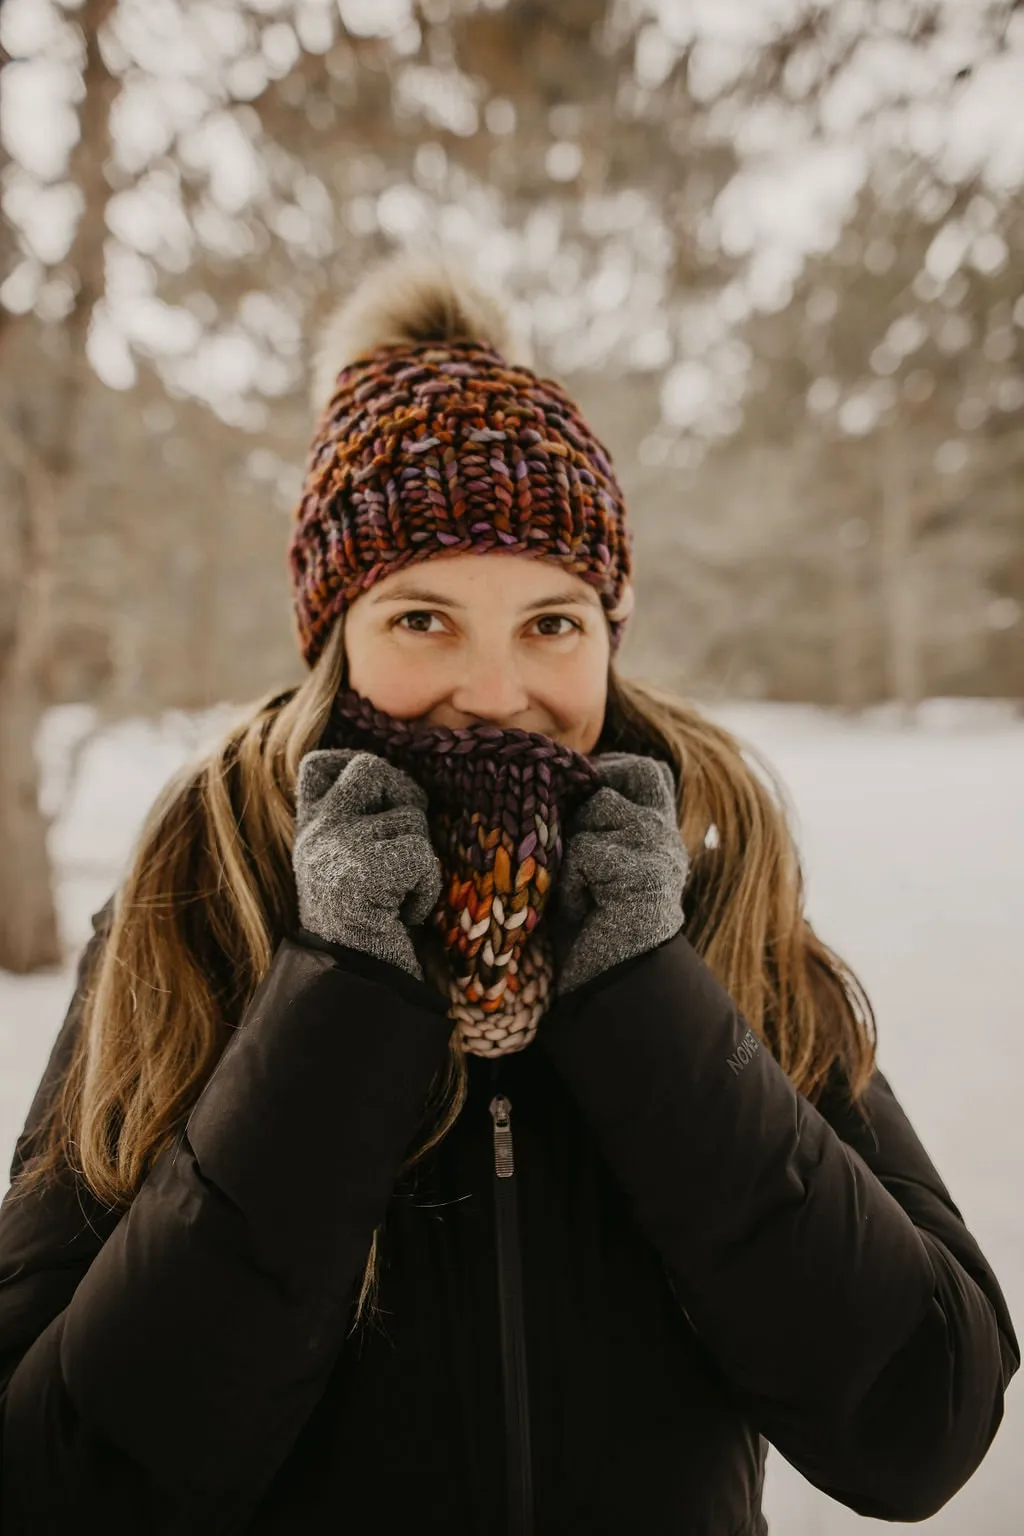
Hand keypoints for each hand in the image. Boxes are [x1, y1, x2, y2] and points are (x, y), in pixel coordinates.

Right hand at [292, 750, 442, 980]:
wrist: (351, 988)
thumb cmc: (365, 928)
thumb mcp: (348, 867)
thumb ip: (356, 825)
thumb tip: (399, 783)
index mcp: (310, 830)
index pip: (319, 765)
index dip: (355, 764)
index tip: (380, 797)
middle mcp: (318, 833)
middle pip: (371, 768)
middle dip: (405, 794)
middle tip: (408, 838)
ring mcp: (337, 848)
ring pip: (410, 818)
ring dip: (421, 859)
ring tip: (400, 896)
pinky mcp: (364, 873)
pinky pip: (422, 856)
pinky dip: (427, 889)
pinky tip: (406, 915)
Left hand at [551, 752, 688, 995]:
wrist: (609, 989)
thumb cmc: (586, 930)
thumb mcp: (589, 866)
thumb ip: (586, 826)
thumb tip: (550, 784)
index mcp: (655, 831)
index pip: (644, 771)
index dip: (609, 769)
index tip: (576, 793)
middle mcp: (664, 835)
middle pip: (631, 774)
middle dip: (592, 792)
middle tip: (569, 826)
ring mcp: (659, 851)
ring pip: (598, 809)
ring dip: (571, 845)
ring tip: (574, 889)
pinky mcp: (644, 873)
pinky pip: (588, 851)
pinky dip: (571, 883)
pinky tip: (580, 910)